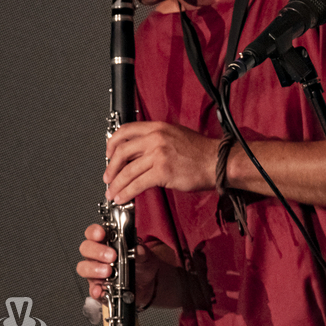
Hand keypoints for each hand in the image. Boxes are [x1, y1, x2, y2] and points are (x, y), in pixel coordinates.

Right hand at [77, 223, 157, 302]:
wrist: (146, 283)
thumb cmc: (141, 264)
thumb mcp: (145, 255)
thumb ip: (141, 252)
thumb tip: (138, 249)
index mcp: (107, 242)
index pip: (93, 232)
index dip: (94, 232)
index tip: (101, 234)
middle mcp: (97, 256)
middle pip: (86, 248)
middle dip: (98, 251)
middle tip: (112, 256)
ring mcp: (95, 272)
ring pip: (84, 268)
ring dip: (95, 269)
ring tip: (108, 271)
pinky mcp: (98, 288)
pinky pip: (92, 289)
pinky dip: (96, 290)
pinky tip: (101, 289)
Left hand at [104, 121, 218, 203]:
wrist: (217, 162)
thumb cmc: (202, 152)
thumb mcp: (177, 136)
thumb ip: (157, 140)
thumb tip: (139, 152)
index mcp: (159, 127)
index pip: (126, 130)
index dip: (112, 143)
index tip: (109, 153)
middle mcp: (156, 138)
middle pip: (121, 151)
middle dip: (111, 168)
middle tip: (108, 178)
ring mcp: (158, 154)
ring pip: (127, 170)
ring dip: (116, 184)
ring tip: (112, 193)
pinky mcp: (162, 171)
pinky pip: (137, 184)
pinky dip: (127, 193)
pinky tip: (123, 198)